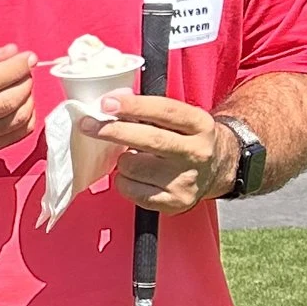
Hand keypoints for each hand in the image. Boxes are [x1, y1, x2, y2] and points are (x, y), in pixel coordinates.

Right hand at [0, 44, 35, 160]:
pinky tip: (21, 104)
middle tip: (26, 71)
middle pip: (5, 102)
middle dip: (25, 82)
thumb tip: (13, 53)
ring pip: (14, 120)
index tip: (28, 57)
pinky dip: (27, 117)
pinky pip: (17, 136)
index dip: (15, 68)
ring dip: (28, 99)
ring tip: (23, 86)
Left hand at [104, 94, 236, 211]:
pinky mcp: (175, 202)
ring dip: (122, 160)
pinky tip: (135, 176)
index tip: (107, 103)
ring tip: (132, 157)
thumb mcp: (181, 119)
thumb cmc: (187, 139)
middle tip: (89, 125)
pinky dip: (124, 181)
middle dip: (114, 131)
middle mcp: (197, 152)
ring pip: (134, 166)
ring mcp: (186, 180)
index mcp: (199, 125)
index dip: (134, 106)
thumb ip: (150, 112)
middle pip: (151, 140)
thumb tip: (108, 106)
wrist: (218, 169)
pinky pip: (132, 190)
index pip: (165, 111)